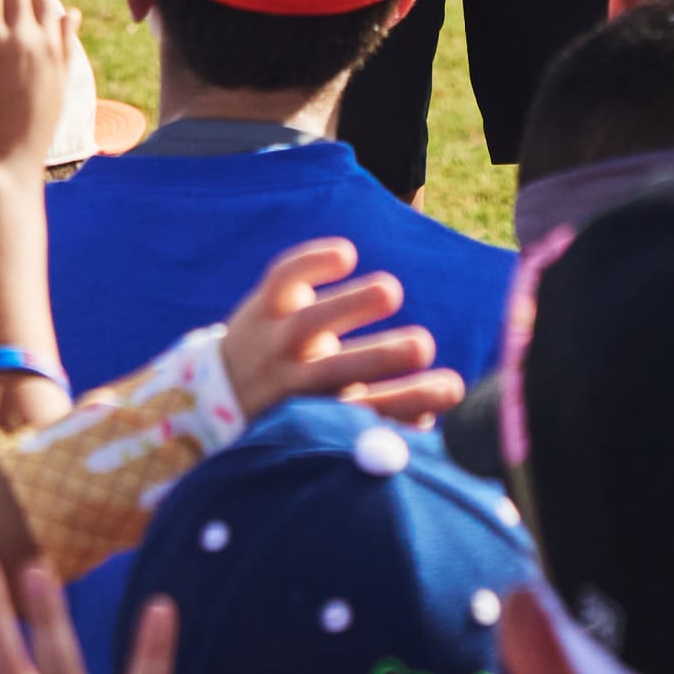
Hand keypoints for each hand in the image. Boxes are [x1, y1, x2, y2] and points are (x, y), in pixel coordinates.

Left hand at [220, 239, 465, 425]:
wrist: (222, 393)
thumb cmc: (307, 406)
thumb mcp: (342, 419)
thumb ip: (389, 416)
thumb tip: (435, 414)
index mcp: (323, 416)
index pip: (371, 413)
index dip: (413, 401)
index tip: (452, 388)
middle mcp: (294, 384)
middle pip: (334, 373)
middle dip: (379, 359)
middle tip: (422, 346)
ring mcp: (274, 343)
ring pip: (307, 325)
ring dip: (349, 306)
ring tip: (390, 292)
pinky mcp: (263, 307)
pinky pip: (283, 280)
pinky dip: (311, 262)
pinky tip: (347, 254)